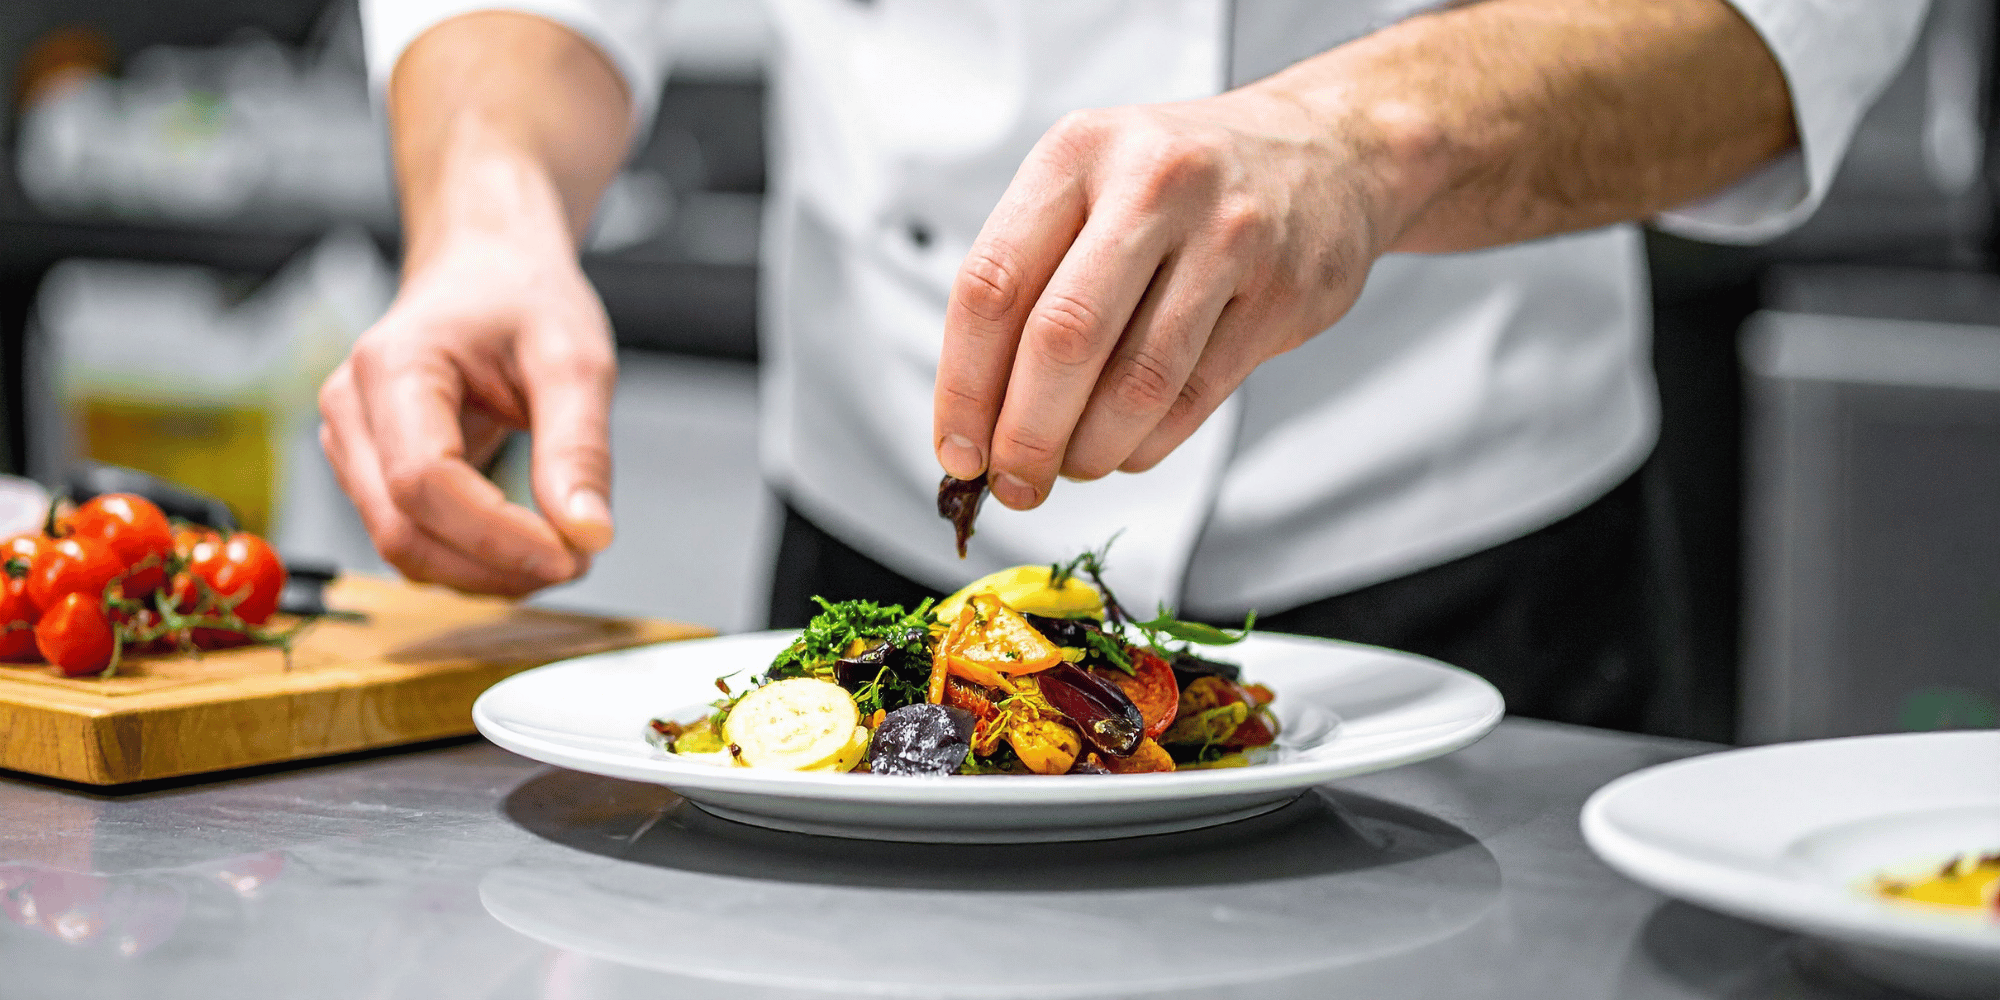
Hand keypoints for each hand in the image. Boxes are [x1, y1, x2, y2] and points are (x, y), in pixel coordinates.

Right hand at [319, 231, 616, 595]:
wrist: (486, 271)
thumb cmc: (523, 299)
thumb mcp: (575, 360)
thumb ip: (580, 448)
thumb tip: (588, 535)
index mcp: (392, 365)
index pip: (424, 481)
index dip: (497, 536)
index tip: (572, 555)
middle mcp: (352, 409)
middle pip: (403, 529)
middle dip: (495, 566)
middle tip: (580, 562)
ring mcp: (351, 445)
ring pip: (403, 547)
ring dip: (485, 573)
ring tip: (563, 553)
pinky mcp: (370, 473)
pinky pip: (412, 540)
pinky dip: (471, 561)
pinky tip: (527, 549)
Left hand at [932, 87, 1409, 509]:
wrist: (1327, 150)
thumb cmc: (1178, 186)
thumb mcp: (1091, 185)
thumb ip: (1030, 279)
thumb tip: (976, 419)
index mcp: (1079, 152)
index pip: (992, 285)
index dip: (963, 385)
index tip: (956, 451)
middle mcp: (1153, 185)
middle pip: (1063, 339)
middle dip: (1026, 435)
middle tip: (1012, 483)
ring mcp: (1227, 237)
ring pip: (1136, 382)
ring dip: (1089, 450)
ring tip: (1070, 467)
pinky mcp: (1281, 294)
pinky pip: (1194, 398)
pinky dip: (1145, 444)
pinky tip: (1125, 448)